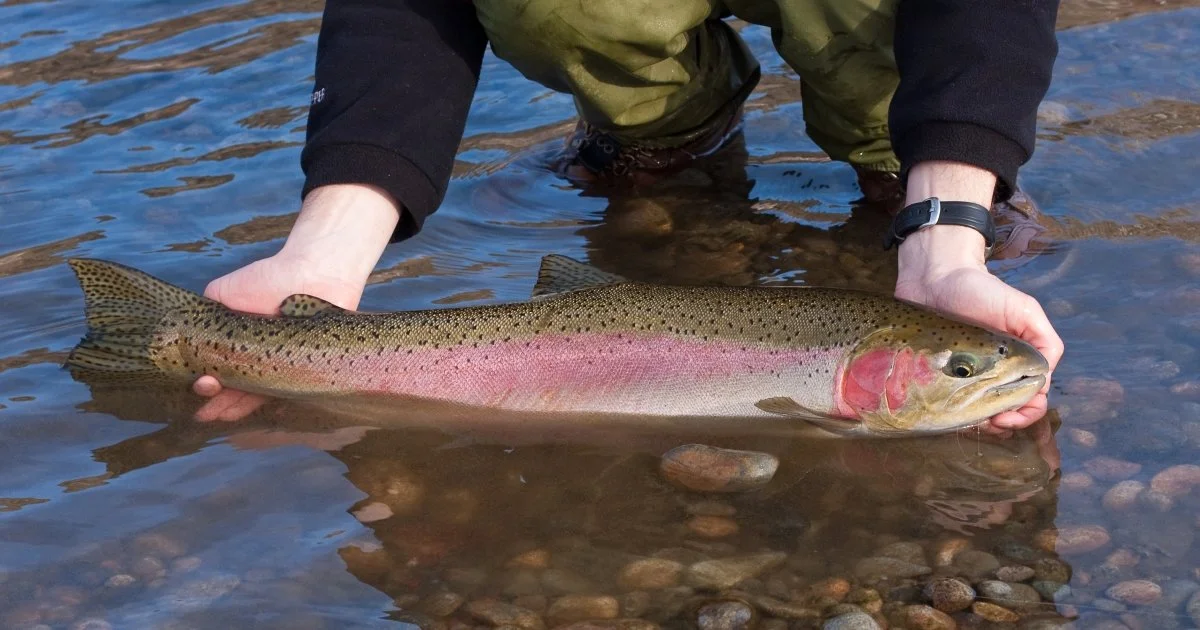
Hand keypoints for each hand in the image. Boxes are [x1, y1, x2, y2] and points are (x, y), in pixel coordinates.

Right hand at [192, 250, 368, 420]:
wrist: (313, 274)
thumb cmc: (269, 280)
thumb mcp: (225, 293)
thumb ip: (206, 312)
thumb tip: (182, 333)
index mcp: (239, 342)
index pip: (220, 368)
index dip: (207, 381)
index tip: (197, 385)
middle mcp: (259, 357)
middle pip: (235, 385)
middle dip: (216, 399)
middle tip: (203, 406)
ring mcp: (281, 366)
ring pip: (254, 393)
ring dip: (232, 407)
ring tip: (214, 415)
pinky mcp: (303, 373)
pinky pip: (281, 393)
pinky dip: (262, 402)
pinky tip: (241, 412)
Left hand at [895, 162, 1063, 434]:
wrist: (933, 277)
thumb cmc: (980, 290)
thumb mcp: (1024, 311)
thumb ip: (1045, 342)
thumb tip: (1044, 380)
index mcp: (1017, 362)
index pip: (1031, 400)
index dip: (1026, 413)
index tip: (1008, 416)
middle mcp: (992, 373)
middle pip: (1005, 412)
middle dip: (1002, 422)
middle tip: (989, 421)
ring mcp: (962, 376)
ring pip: (975, 413)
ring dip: (977, 422)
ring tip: (968, 418)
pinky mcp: (934, 375)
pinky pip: (944, 403)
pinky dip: (949, 412)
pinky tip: (947, 412)